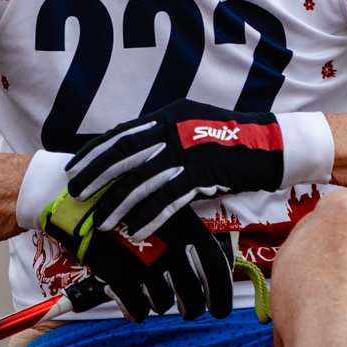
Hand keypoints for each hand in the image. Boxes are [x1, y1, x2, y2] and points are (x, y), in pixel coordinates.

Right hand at [41, 189, 234, 319]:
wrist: (78, 197)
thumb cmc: (124, 200)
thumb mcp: (162, 207)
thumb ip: (186, 235)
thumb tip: (207, 267)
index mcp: (186, 225)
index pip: (216, 269)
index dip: (221, 296)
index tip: (218, 309)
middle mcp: (169, 246)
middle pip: (192, 294)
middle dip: (192, 308)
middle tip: (189, 310)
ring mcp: (144, 262)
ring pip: (163, 303)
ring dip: (161, 305)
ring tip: (153, 294)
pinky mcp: (118, 275)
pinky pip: (136, 308)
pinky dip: (136, 310)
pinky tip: (133, 303)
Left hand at [67, 99, 286, 237]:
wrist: (272, 144)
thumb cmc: (231, 140)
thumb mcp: (192, 129)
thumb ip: (164, 140)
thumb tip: (133, 159)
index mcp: (168, 116)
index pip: (121, 134)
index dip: (94, 152)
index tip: (74, 168)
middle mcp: (173, 129)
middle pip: (124, 155)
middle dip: (96, 176)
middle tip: (75, 194)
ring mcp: (188, 150)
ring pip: (143, 180)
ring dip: (119, 203)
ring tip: (101, 221)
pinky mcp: (204, 173)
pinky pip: (169, 199)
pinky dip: (150, 216)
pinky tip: (135, 231)